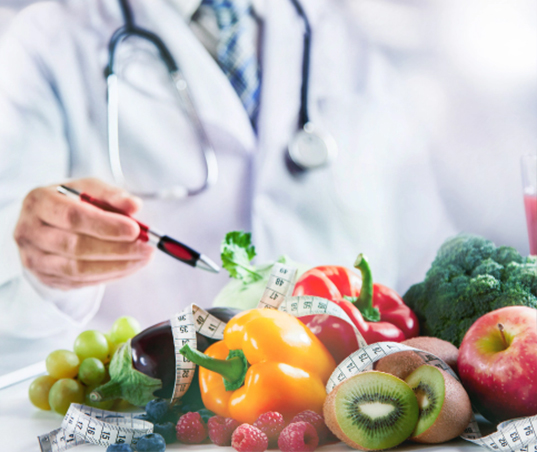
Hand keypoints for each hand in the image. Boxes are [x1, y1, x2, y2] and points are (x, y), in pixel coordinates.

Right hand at [13, 178, 153, 289]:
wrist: (48, 221)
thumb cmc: (72, 201)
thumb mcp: (90, 189)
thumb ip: (111, 195)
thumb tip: (134, 205)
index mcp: (39, 202)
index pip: (73, 217)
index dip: (106, 226)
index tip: (135, 230)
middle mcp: (29, 231)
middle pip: (75, 246)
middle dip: (117, 249)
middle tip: (146, 247)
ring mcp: (34, 258)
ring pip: (78, 269)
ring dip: (117, 266)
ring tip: (143, 258)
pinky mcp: (45, 277)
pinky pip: (81, 282)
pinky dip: (110, 275)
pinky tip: (130, 266)